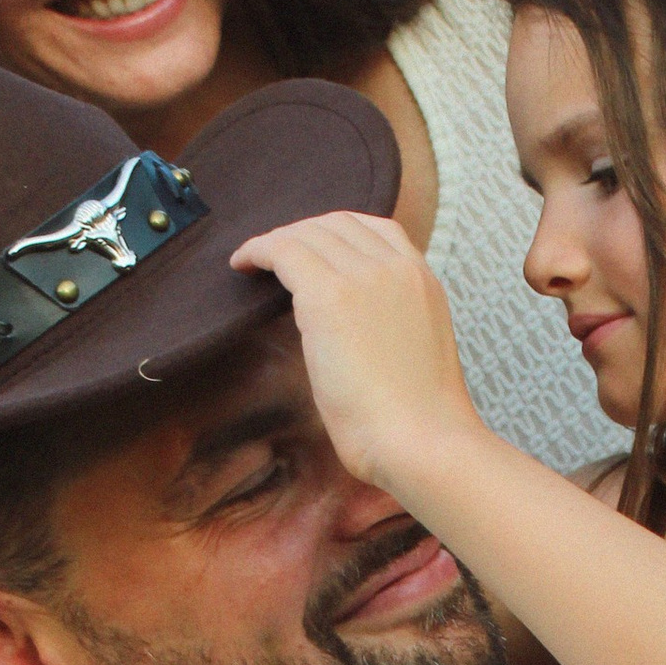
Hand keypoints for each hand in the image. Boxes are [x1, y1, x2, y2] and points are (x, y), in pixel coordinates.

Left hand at [231, 211, 483, 501]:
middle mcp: (395, 267)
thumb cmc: (417, 421)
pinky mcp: (329, 295)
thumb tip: (345, 332)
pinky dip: (257, 251)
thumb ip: (387, 325)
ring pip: (308, 233)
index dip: (336, 234)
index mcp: (423, 280)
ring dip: (277, 243)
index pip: (377, 229)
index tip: (313, 252)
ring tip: (255, 262)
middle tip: (275, 258)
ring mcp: (364, 276)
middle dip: (302, 235)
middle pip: (338, 224)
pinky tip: (242, 265)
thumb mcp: (411, 354)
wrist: (423, 440)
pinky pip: (283, 250)